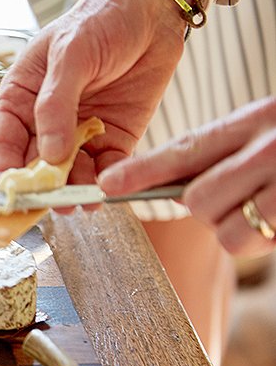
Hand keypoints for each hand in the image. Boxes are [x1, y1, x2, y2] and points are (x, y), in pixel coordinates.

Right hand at [0, 0, 188, 183]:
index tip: (13, 192)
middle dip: (42, 188)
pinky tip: (108, 190)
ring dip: (74, 190)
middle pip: (34, 166)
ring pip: (69, 173)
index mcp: (20, 98)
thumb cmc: (100, 18)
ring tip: (83, 201)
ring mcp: (79, 132)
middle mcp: (45, 122)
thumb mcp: (69, 53)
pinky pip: (106, 168)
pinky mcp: (114, 138)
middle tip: (53, 203)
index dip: (4, 170)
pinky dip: (107, 182)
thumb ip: (56, 104)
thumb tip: (50, 155)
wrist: (153, 8)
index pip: (3, 143)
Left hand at [98, 96, 275, 256]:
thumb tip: (175, 192)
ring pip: (218, 227)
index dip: (141, 171)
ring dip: (231, 226)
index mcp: (256, 121)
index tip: (107, 184)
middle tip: (234, 197)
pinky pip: (246, 244)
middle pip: (194, 198)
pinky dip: (256, 240)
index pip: (185, 149)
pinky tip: (274, 222)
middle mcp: (268, 149)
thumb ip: (220, 154)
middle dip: (203, 207)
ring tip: (262, 206)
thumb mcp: (267, 132)